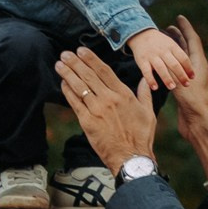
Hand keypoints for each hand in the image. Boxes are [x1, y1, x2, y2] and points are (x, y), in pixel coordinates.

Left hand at [54, 45, 156, 171]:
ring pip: (80, 87)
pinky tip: (62, 83)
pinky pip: (75, 103)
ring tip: (59, 64)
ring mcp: (97, 110)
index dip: (91, 59)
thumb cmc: (141, 137)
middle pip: (89, 75)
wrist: (132, 158)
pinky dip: (68, 91)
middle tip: (65, 54)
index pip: (104, 70)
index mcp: (123, 94)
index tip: (81, 50)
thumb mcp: (148, 112)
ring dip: (68, 74)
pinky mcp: (88, 122)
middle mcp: (109, 99)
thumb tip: (145, 81)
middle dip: (75, 63)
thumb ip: (145, 94)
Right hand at [127, 24, 195, 94]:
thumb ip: (179, 55)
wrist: (141, 33)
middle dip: (181, 75)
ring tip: (172, 87)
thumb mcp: (171, 44)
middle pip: (174, 64)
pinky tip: (155, 88)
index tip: (193, 77)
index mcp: (172, 46)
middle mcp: (163, 51)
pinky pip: (146, 72)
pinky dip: (150, 80)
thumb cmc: (160, 42)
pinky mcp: (142, 61)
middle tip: (186, 85)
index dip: (189, 68)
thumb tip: (190, 70)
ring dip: (167, 78)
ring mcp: (152, 56)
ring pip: (161, 68)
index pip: (183, 58)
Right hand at [163, 17, 207, 175]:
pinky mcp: (186, 89)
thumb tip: (175, 48)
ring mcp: (191, 79)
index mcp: (199, 62)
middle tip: (167, 28)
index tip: (179, 17)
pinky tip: (161, 65)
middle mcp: (196, 69)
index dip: (185, 27)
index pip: (192, 39)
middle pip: (186, 48)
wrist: (199, 122)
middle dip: (178, 37)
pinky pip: (177, 72)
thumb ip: (180, 65)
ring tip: (163, 45)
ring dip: (173, 52)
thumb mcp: (186, 78)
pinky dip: (170, 66)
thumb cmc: (194, 101)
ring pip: (181, 60)